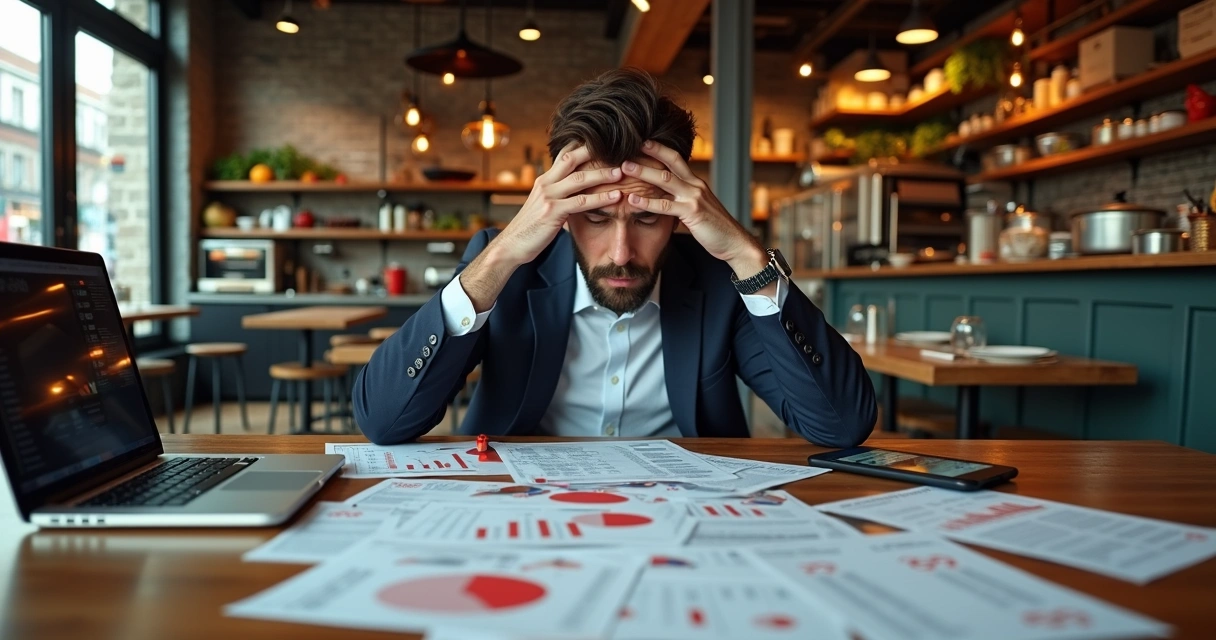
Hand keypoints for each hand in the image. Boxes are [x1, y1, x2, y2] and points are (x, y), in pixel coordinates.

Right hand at [490, 143, 623, 267]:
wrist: (511, 246)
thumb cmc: (530, 228)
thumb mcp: (542, 205)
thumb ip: (557, 195)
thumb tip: (575, 191)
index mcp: (544, 180)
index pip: (564, 154)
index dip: (583, 146)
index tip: (604, 141)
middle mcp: (545, 183)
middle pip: (571, 158)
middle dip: (595, 151)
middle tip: (617, 148)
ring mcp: (548, 196)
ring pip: (579, 179)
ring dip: (603, 175)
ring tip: (622, 172)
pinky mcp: (552, 212)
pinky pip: (581, 202)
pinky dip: (601, 198)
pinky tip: (616, 197)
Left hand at [621, 141, 767, 276]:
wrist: (734, 242)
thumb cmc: (715, 228)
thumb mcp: (698, 208)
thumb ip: (683, 200)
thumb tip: (666, 198)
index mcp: (696, 183)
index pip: (676, 160)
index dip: (659, 149)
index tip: (642, 142)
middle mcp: (695, 186)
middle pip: (670, 163)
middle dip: (649, 152)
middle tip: (628, 147)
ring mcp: (694, 198)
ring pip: (665, 180)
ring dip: (643, 172)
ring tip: (624, 168)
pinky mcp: (692, 213)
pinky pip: (666, 205)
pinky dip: (647, 201)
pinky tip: (633, 199)